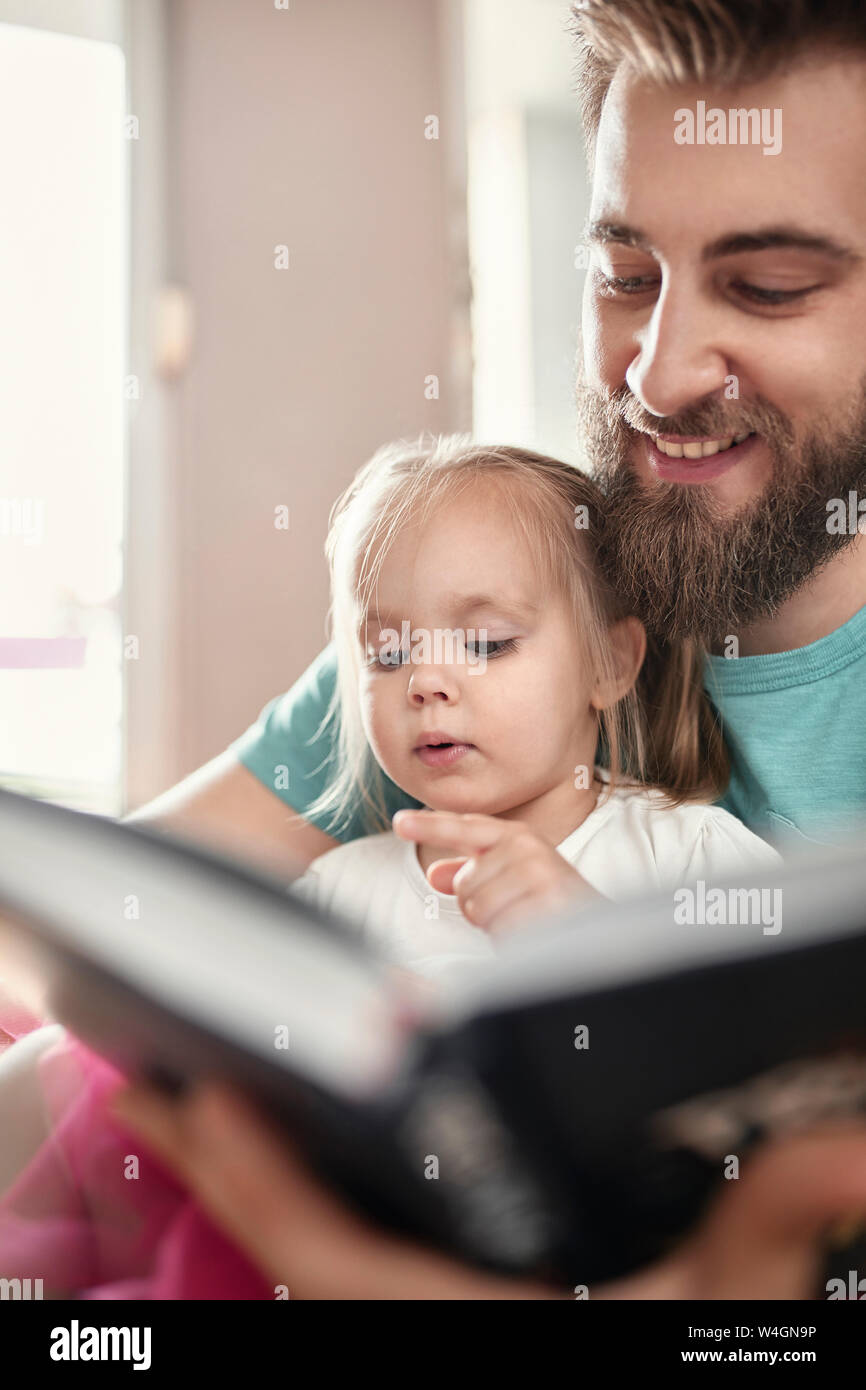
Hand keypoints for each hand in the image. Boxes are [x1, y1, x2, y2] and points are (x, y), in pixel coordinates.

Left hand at [113, 1081, 865, 1299]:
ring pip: (301, 1243)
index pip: (337, 1259)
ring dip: (238, 1170)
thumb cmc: (687, 1345)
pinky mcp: (439, 1298)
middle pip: (289, 1242)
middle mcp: (429, 1318)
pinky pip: (334, 1243)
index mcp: (477, 1322)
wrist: (661, 1366)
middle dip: (208, 1161)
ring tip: (178, 1093)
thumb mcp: (732, 1304)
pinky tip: (282, 1147)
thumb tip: (855, 1137)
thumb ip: (779, 1217)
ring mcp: (423, 1307)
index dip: (265, 1181)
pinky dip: (287, 1194)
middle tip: (135, 1073)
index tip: (207, 1091)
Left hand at [392, 809, 596, 933]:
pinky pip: (499, 927)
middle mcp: (529, 849)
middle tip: (517, 910)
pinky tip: (536, 932)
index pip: (467, 828)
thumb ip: (474, 875)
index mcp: (519, 838)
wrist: (604, 935)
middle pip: (464, 883)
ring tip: (529, 921)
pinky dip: (511, 938)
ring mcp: (539, 874)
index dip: (431, 825)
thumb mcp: (510, 884)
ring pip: (478, 907)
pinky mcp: (547, 902)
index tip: (400, 822)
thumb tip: (438, 873)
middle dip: (480, 907)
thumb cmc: (551, 908)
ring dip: (497, 925)